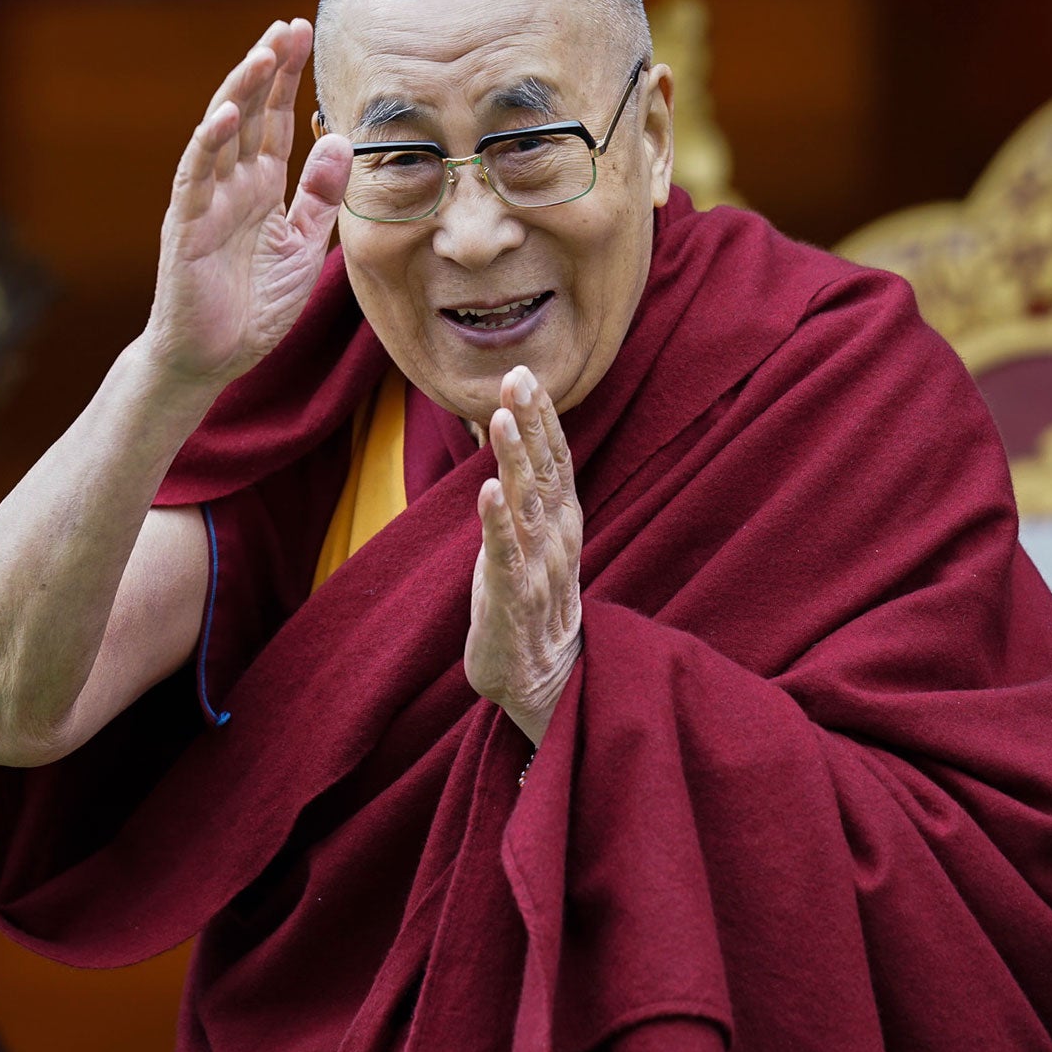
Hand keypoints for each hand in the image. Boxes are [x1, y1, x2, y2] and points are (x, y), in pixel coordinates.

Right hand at [146, 19, 352, 391]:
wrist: (212, 358)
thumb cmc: (253, 305)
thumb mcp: (304, 246)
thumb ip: (321, 196)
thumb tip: (342, 139)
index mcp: (261, 187)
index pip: (275, 120)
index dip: (289, 79)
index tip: (306, 35)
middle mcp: (231, 184)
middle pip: (249, 113)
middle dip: (268, 69)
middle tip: (290, 26)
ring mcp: (205, 200)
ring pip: (220, 133)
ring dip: (239, 92)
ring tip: (262, 54)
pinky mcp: (185, 226)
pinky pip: (195, 178)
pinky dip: (207, 145)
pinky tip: (223, 116)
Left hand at [466, 367, 583, 744]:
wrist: (542, 678)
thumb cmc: (528, 597)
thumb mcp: (528, 535)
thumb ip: (523, 486)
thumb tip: (505, 427)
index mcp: (563, 518)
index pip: (556, 458)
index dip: (544, 417)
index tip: (526, 374)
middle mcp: (558, 536)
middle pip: (545, 470)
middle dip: (532, 422)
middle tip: (520, 377)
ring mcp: (539, 567)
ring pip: (528, 504)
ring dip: (515, 460)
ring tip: (502, 419)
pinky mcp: (515, 598)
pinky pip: (507, 554)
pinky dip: (498, 521)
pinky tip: (488, 491)